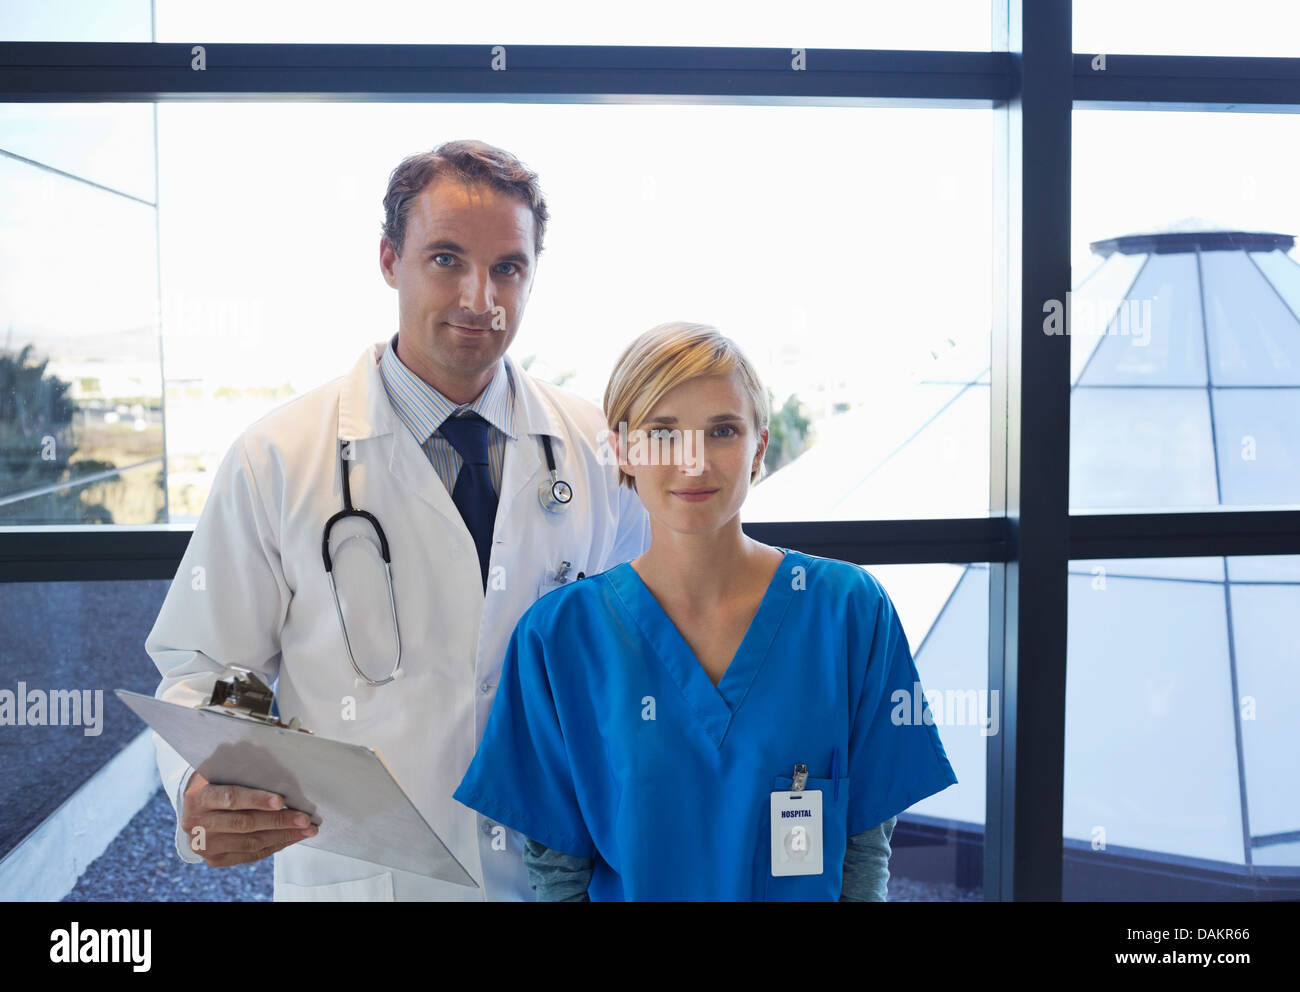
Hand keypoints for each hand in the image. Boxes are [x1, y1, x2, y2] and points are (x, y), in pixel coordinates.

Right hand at [180, 771, 317, 866]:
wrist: (193, 808)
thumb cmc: (216, 782)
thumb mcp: (220, 770)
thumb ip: (243, 767)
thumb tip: (282, 756)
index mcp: (198, 797)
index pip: (230, 798)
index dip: (257, 800)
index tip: (281, 800)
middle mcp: (197, 823)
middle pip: (244, 823)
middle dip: (279, 821)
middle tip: (304, 819)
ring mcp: (205, 845)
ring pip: (250, 842)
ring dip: (283, 836)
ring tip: (306, 830)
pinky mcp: (215, 859)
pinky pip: (250, 855)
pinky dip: (274, 846)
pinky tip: (291, 838)